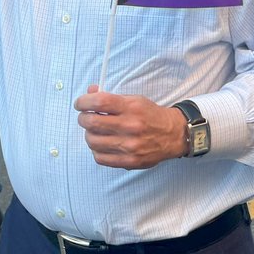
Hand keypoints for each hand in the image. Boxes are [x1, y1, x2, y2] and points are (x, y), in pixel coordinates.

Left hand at [73, 86, 188, 168]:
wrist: (173, 134)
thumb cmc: (150, 116)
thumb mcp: (134, 100)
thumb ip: (110, 97)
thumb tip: (89, 92)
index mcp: (131, 108)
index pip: (99, 102)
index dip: (83, 102)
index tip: (80, 103)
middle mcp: (130, 126)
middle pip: (92, 122)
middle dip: (83, 118)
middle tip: (85, 117)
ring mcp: (130, 146)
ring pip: (93, 141)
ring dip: (89, 134)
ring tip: (95, 131)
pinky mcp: (129, 161)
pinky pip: (100, 158)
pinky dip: (96, 150)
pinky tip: (102, 144)